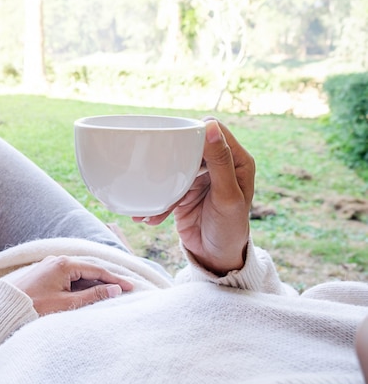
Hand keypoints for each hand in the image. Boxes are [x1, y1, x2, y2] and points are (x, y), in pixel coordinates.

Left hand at [10, 255, 133, 315]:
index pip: (96, 270)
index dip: (115, 280)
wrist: (6, 308)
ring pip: (78, 273)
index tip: (130, 287)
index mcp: (63, 264)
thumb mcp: (66, 303)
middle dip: (106, 280)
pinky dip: (80, 284)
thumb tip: (114, 290)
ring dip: (93, 283)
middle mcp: (57, 260)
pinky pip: (68, 277)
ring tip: (109, 293)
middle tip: (124, 289)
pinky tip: (87, 292)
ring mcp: (50, 266)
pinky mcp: (45, 274)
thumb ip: (92, 295)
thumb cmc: (34, 307)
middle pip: (88, 269)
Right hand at [133, 118, 254, 274]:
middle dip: (170, 157)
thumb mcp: (227, 196)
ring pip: (174, 168)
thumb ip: (220, 161)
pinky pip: (166, 189)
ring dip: (159, 184)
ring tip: (145, 199)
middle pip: (190, 146)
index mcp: (237, 160)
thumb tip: (209, 126)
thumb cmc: (231, 229)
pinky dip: (156, 202)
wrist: (217, 258)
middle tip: (153, 166)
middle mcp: (219, 165)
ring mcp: (199, 178)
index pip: (215, 130)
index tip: (175, 141)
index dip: (196, 131)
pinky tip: (147, 217)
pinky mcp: (183, 192)